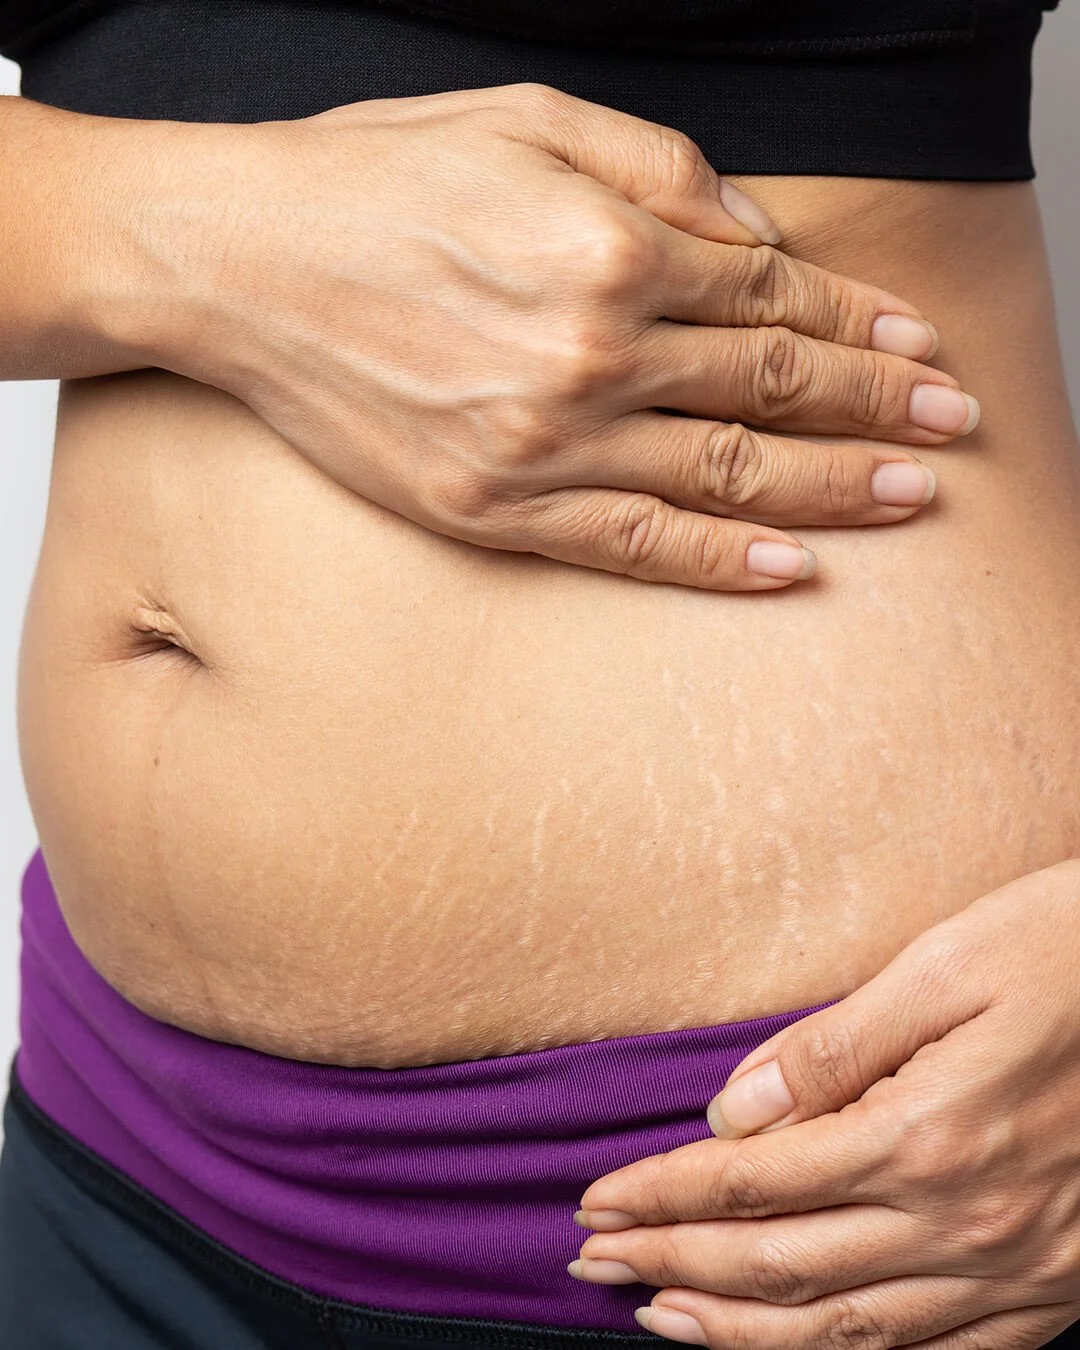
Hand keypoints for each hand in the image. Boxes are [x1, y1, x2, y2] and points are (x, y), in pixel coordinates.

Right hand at [128, 84, 972, 590]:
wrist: (234, 262)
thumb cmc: (372, 180)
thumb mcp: (524, 122)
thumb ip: (662, 170)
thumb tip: (760, 234)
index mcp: (607, 249)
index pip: (770, 300)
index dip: (857, 329)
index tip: (917, 351)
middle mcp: (591, 353)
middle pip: (769, 392)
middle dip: (876, 409)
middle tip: (951, 429)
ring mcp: (543, 444)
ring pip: (724, 474)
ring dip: (832, 488)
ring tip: (909, 500)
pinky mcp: (492, 509)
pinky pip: (632, 544)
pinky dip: (718, 558)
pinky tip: (790, 569)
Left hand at [572, 861, 1079, 1348]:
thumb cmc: (1063, 953)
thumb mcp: (944, 968)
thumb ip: (832, 1048)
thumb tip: (735, 1108)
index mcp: (927, 1134)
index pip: (754, 1180)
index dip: (665, 1192)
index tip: (599, 1200)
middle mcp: (965, 1221)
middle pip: (781, 1262)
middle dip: (672, 1262)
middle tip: (591, 1260)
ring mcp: (1016, 1270)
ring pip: (846, 1329)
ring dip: (740, 1331)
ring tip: (660, 1318)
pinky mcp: (1054, 1291)